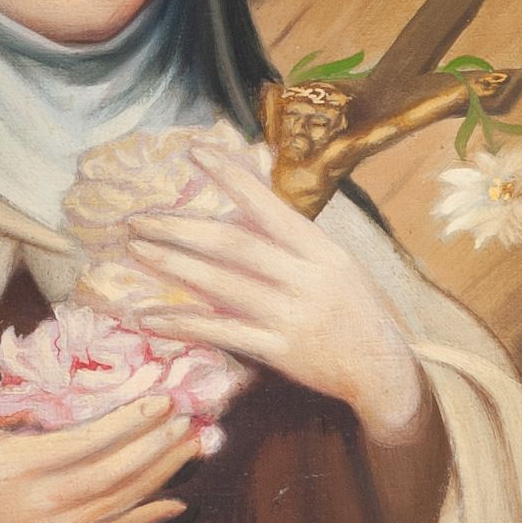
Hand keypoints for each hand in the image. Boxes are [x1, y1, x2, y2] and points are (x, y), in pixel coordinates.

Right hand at [0, 399, 199, 522]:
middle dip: (157, 442)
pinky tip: (177, 503)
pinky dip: (148, 519)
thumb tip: (74, 403)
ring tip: (192, 447)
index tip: (161, 397)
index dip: (132, 419)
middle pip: (117, 470)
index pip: (91, 439)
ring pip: (123, 500)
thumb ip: (28, 425)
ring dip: (162, 473)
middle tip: (190, 417)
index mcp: (22, 465)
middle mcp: (46, 501)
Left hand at [127, 145, 429, 444]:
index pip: (269, 206)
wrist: (382, 369)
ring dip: (176, 267)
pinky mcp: (281, 353)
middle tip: (141, 219)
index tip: (195, 153)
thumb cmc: (353, 309)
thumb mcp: (333, 264)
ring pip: (224, 286)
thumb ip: (290, 240)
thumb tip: (240, 206)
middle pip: (235, 246)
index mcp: (321, 250)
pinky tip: (153, 317)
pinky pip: (224, 333)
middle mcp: (306, 278)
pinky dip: (185, 323)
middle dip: (183, 229)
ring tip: (139, 251)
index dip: (231, 178)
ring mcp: (292, 317)